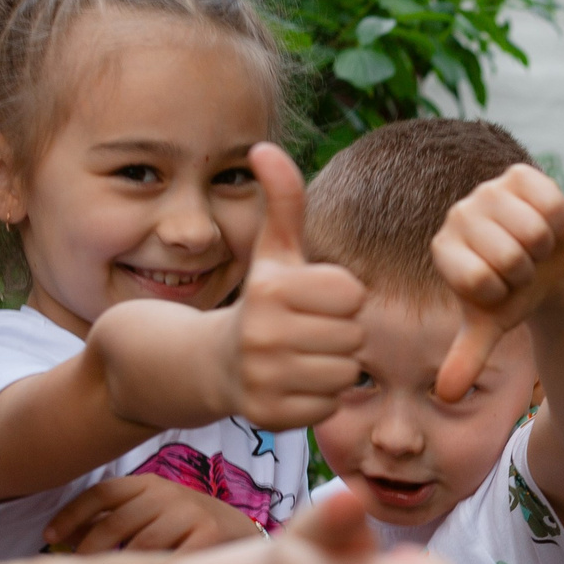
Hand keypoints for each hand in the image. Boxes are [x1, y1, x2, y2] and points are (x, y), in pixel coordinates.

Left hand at [44, 476, 261, 554]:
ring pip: (139, 546)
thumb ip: (115, 520)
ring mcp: (191, 514)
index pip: (102, 492)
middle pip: (115, 522)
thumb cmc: (188, 528)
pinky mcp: (210, 536)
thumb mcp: (152, 514)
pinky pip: (169, 561)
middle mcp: (169, 494)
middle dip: (88, 550)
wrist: (246, 537)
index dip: (71, 514)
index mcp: (150, 484)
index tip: (48, 536)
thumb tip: (64, 537)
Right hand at [225, 144, 366, 429]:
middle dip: (339, 333)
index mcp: (272, 290)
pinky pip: (329, 406)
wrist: (209, 364)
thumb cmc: (261, 301)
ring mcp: (264, 379)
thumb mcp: (273, 251)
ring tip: (300, 357)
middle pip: (354, 336)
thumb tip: (263, 146)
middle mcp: (263, 335)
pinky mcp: (268, 417)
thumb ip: (282, 200)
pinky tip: (293, 385)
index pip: (353, 294)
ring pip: (345, 373)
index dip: (340, 297)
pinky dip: (318, 399)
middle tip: (306, 332)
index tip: (312, 300)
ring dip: (332, 367)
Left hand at [430, 163, 563, 401]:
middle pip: (509, 257)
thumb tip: (447, 396)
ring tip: (534, 247)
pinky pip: (549, 203)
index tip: (500, 288)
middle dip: (526, 272)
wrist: (548, 264)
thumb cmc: (513, 294)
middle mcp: (459, 214)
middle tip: (521, 268)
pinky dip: (557, 221)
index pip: (480, 280)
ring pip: (532, 232)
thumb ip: (468, 357)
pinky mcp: (518, 174)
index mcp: (443, 250)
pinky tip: (546, 223)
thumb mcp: (491, 326)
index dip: (503, 293)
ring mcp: (488, 190)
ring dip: (543, 248)